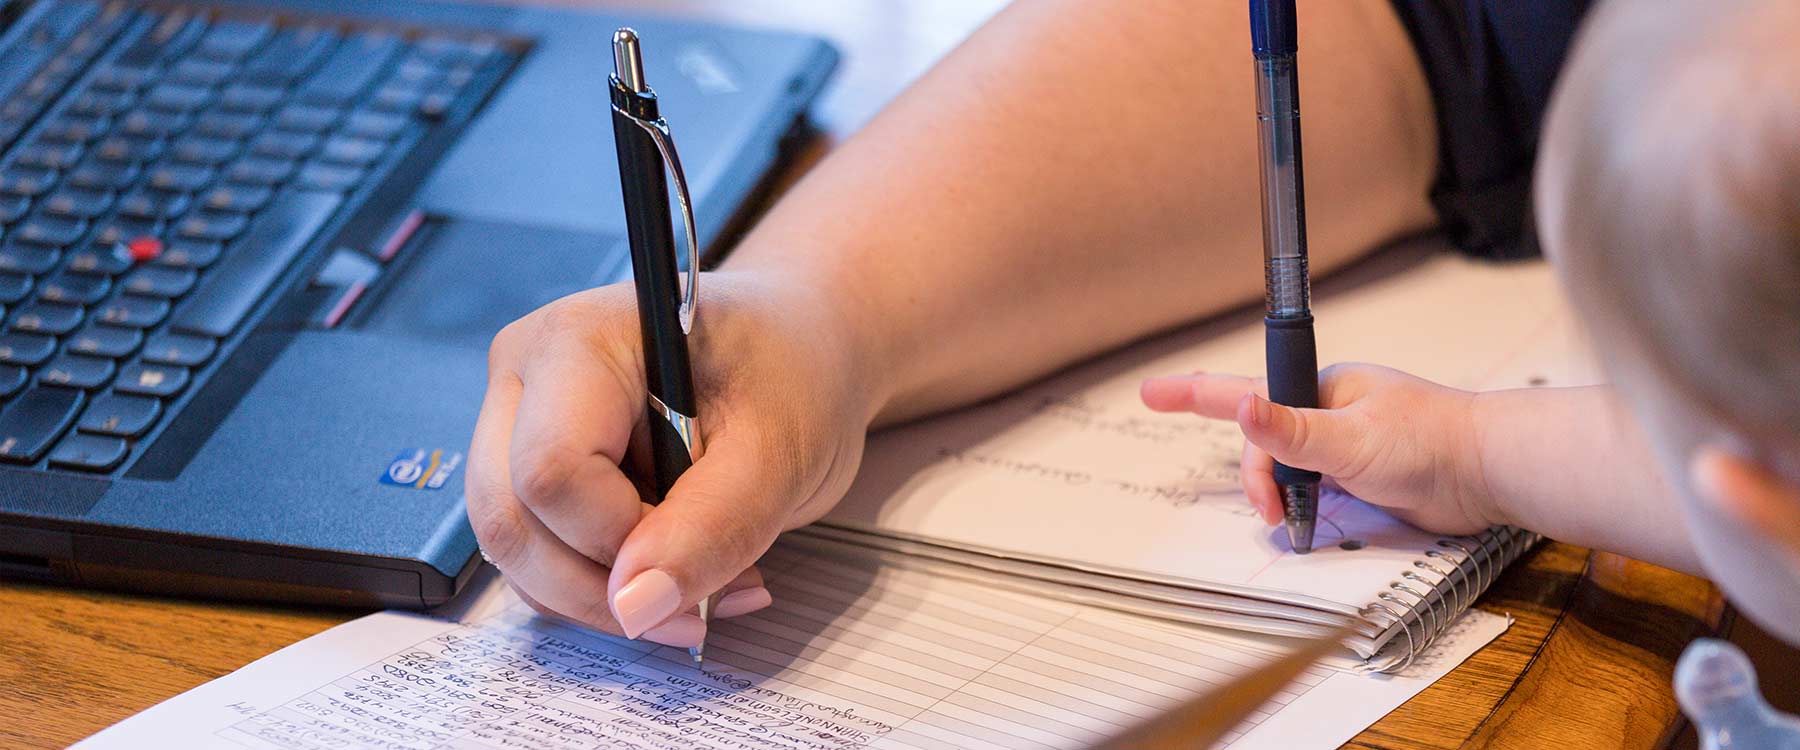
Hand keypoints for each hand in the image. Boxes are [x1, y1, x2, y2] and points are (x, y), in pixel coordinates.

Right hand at [466, 270, 877, 646]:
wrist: (806, 349)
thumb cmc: (794, 373)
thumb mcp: (780, 453)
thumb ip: (711, 528)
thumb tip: (634, 607)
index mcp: (578, 340)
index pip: (552, 469)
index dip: (617, 539)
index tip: (699, 556)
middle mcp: (526, 373)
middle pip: (511, 515)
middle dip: (602, 587)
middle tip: (702, 609)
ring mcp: (519, 420)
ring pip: (514, 548)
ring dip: (605, 596)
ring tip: (707, 587)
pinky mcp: (531, 465)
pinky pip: (535, 555)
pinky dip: (602, 587)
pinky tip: (679, 573)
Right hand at [1141, 363, 1500, 535]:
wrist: (1491, 472)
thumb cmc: (1430, 442)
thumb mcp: (1352, 439)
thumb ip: (1292, 430)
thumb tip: (1241, 409)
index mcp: (1319, 389)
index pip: (1243, 390)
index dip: (1192, 393)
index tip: (1150, 392)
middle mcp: (1326, 413)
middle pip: (1262, 445)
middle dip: (1257, 479)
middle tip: (1275, 513)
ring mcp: (1343, 445)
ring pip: (1287, 471)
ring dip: (1286, 498)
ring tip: (1302, 523)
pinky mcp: (1362, 476)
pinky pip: (1316, 490)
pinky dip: (1309, 508)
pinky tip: (1318, 523)